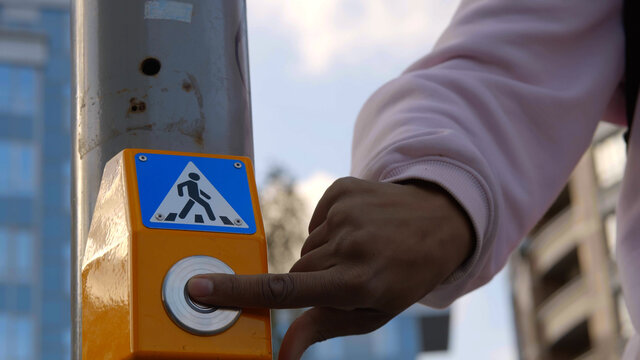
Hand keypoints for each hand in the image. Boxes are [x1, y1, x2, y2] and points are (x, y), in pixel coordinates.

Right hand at [188, 177, 473, 359]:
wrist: (438, 222)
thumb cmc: (403, 277)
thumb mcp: (371, 313)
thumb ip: (322, 327)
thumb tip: (282, 354)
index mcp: (355, 282)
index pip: (284, 290)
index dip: (238, 292)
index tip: (199, 289)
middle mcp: (348, 245)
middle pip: (294, 270)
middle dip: (309, 280)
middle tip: (345, 278)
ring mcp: (345, 213)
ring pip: (306, 246)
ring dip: (322, 255)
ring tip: (358, 251)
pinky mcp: (342, 189)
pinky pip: (315, 220)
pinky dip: (328, 229)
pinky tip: (358, 229)